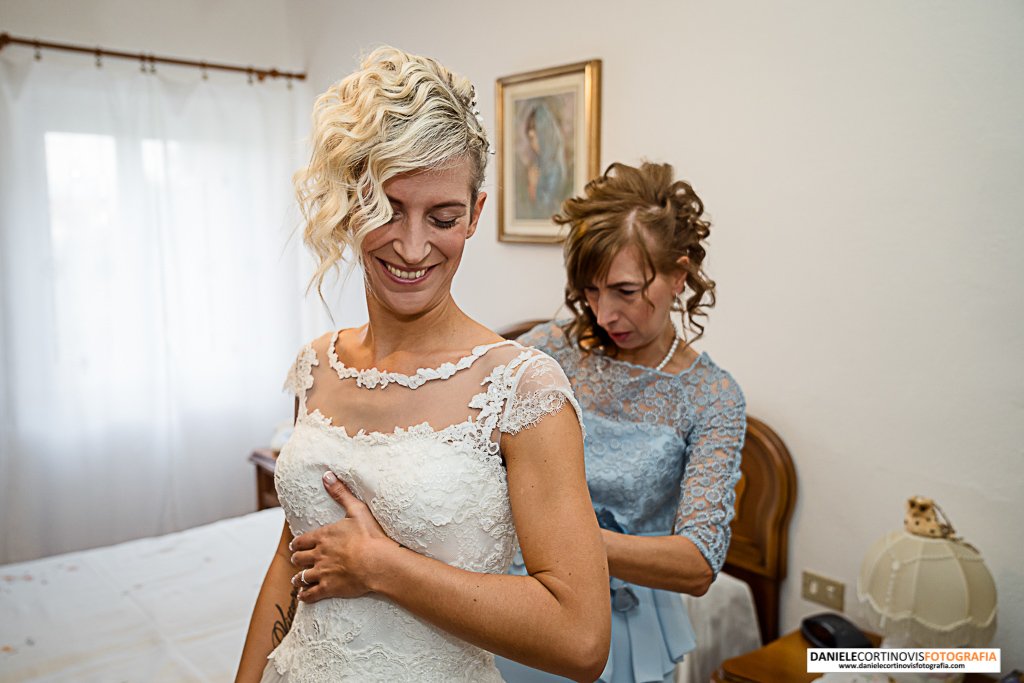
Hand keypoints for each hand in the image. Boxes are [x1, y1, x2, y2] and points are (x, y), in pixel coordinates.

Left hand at [288, 471, 398, 602]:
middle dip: (298, 559)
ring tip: (298, 580)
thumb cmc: (369, 536)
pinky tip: (303, 597)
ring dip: (299, 578)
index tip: (296, 545)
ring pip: (302, 577)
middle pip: (299, 558)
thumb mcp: (356, 509)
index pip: (301, 540)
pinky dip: (304, 596)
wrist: (377, 562)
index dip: (297, 543)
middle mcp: (318, 554)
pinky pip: (310, 595)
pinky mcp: (329, 588)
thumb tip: (327, 474)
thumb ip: (340, 492)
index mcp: (323, 536)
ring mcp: (322, 572)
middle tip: (298, 560)